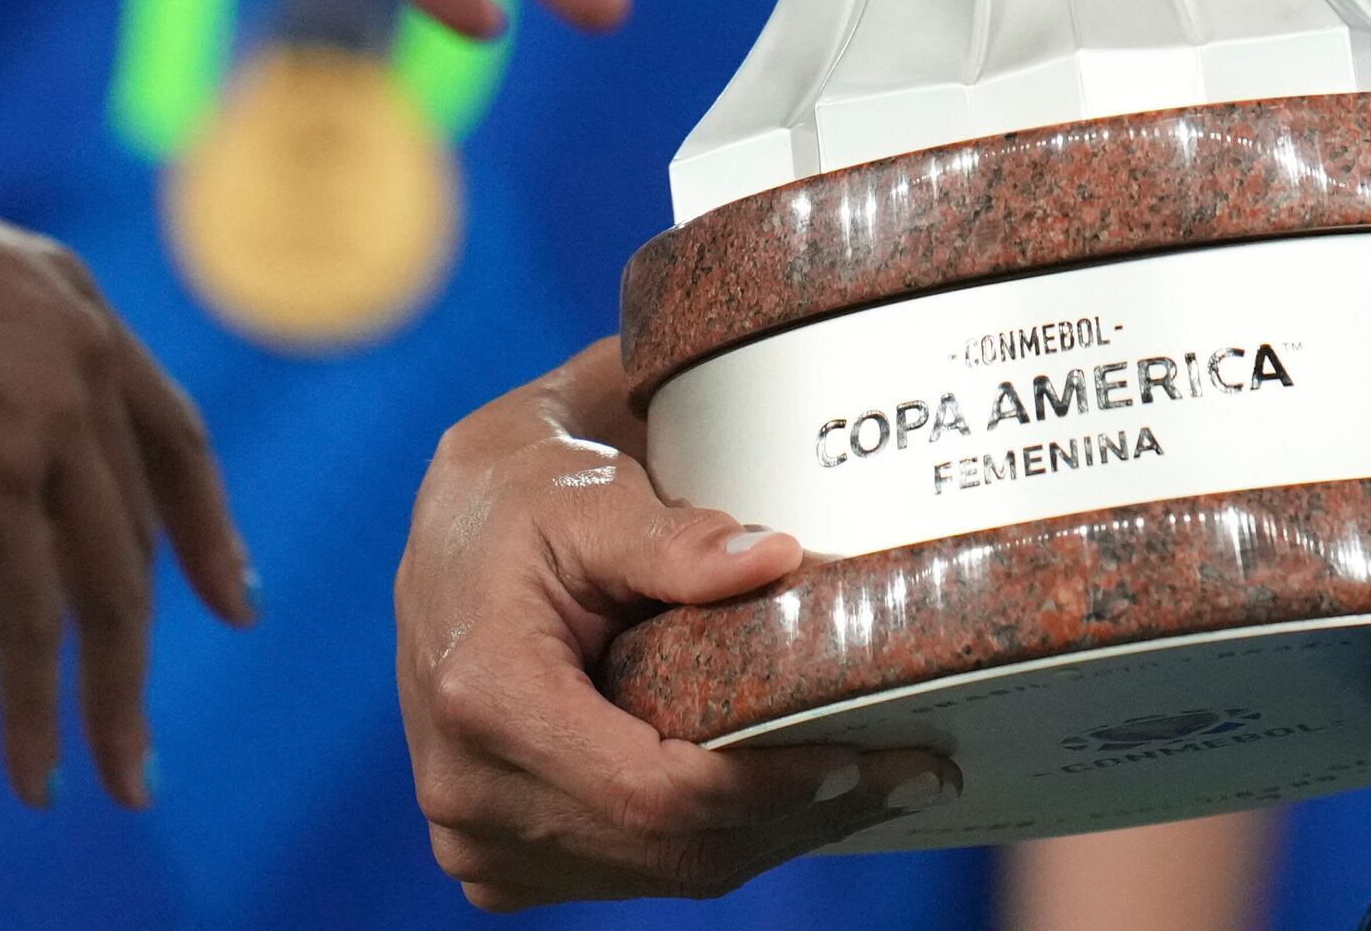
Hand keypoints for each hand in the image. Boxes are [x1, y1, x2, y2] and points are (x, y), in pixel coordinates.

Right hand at [0, 150, 250, 806]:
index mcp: (84, 312)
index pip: (172, 438)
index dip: (204, 522)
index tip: (234, 590)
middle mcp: (89, 370)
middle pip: (139, 530)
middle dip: (154, 629)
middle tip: (151, 721)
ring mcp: (50, 433)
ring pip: (109, 592)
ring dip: (116, 698)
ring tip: (128, 778)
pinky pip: (33, 622)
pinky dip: (39, 707)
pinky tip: (40, 773)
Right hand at [398, 342, 951, 903]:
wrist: (455, 527)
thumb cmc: (524, 495)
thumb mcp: (591, 494)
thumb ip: (673, 537)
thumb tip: (774, 558)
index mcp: (486, 701)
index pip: (653, 792)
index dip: (767, 788)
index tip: (862, 754)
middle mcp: (470, 789)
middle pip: (670, 850)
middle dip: (801, 819)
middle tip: (915, 772)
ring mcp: (480, 834)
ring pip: (664, 875)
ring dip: (776, 838)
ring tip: (881, 784)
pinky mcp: (505, 850)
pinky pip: (634, 870)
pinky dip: (724, 843)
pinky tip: (798, 800)